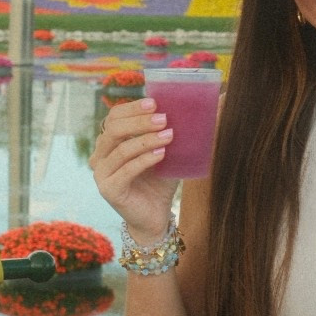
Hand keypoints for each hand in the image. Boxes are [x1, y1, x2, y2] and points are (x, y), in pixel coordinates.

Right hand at [89, 96, 176, 243]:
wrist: (155, 215)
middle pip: (113, 129)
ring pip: (120, 148)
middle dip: (140, 121)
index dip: (132, 108)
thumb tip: (215, 101)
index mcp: (109, 141)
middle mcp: (100, 155)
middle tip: (164, 118)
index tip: (155, 103)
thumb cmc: (160, 180)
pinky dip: (145, 159)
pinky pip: (126, 169)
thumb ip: (173, 129)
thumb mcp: (166, 150)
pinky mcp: (108, 189)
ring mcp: (101, 173)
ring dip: (146, 139)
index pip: (114, 116)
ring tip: (169, 135)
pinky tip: (162, 154)